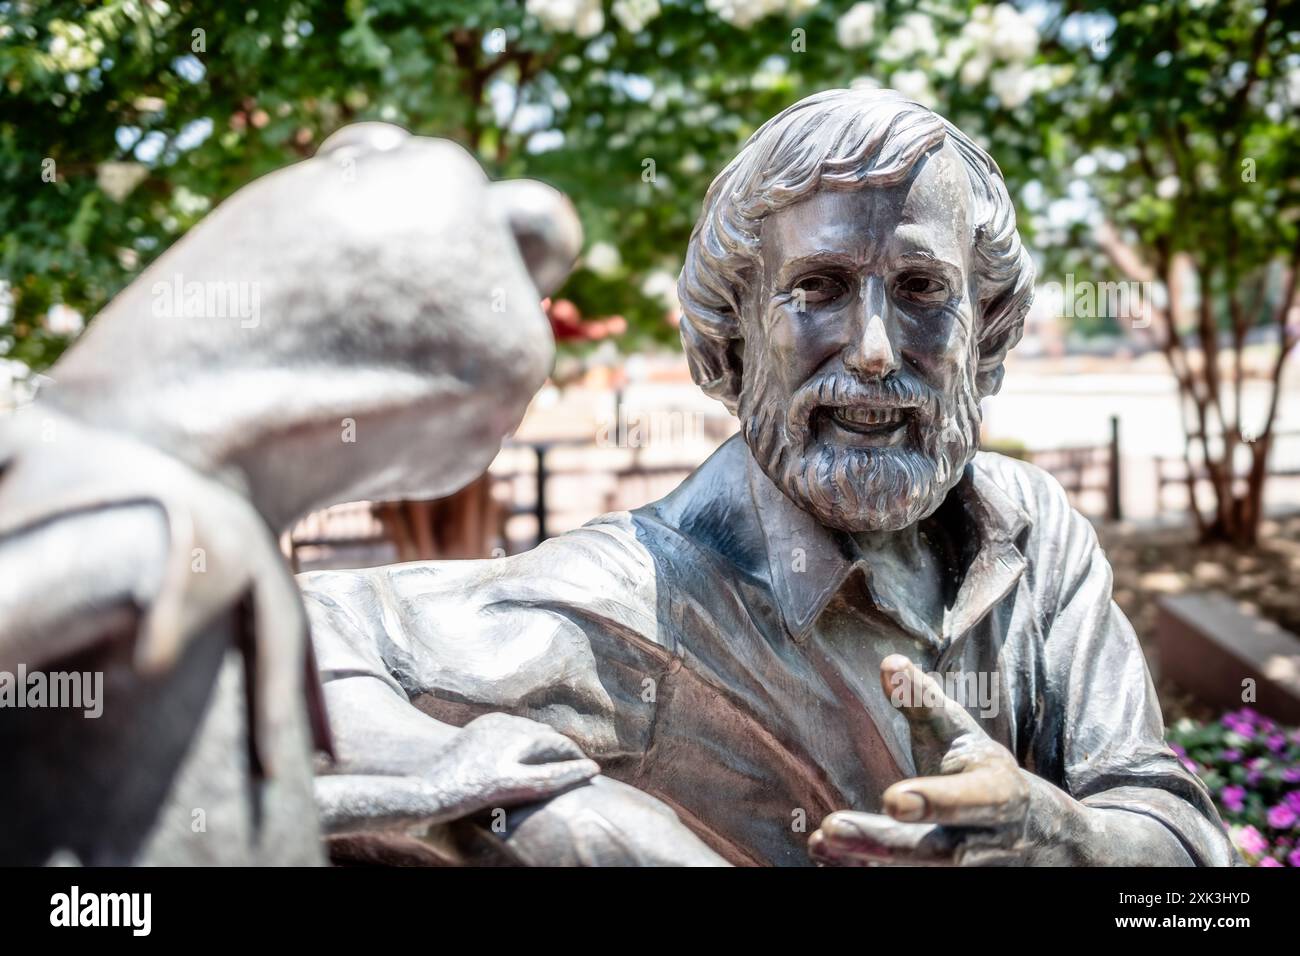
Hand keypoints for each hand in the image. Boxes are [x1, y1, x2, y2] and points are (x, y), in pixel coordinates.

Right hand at [315, 712, 598, 835]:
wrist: (419, 793)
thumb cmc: (434, 779)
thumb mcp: (463, 755)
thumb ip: (484, 750)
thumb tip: (495, 759)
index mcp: (490, 723)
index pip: (530, 727)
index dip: (549, 740)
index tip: (561, 750)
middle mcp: (501, 731)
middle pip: (546, 735)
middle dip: (565, 748)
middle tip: (581, 761)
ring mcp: (504, 755)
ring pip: (553, 749)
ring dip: (572, 757)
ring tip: (587, 768)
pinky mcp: (507, 780)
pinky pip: (550, 774)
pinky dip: (574, 772)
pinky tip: (591, 773)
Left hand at [808, 655, 1031, 865]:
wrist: (1042, 838)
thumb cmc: (984, 773)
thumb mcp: (964, 736)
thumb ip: (924, 704)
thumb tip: (890, 662)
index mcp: (997, 793)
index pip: (972, 798)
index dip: (936, 801)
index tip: (892, 799)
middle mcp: (985, 841)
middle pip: (936, 850)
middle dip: (884, 842)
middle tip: (832, 827)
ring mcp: (969, 870)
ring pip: (916, 873)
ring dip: (864, 861)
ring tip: (821, 842)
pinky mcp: (949, 881)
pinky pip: (905, 882)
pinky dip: (860, 870)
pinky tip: (824, 857)